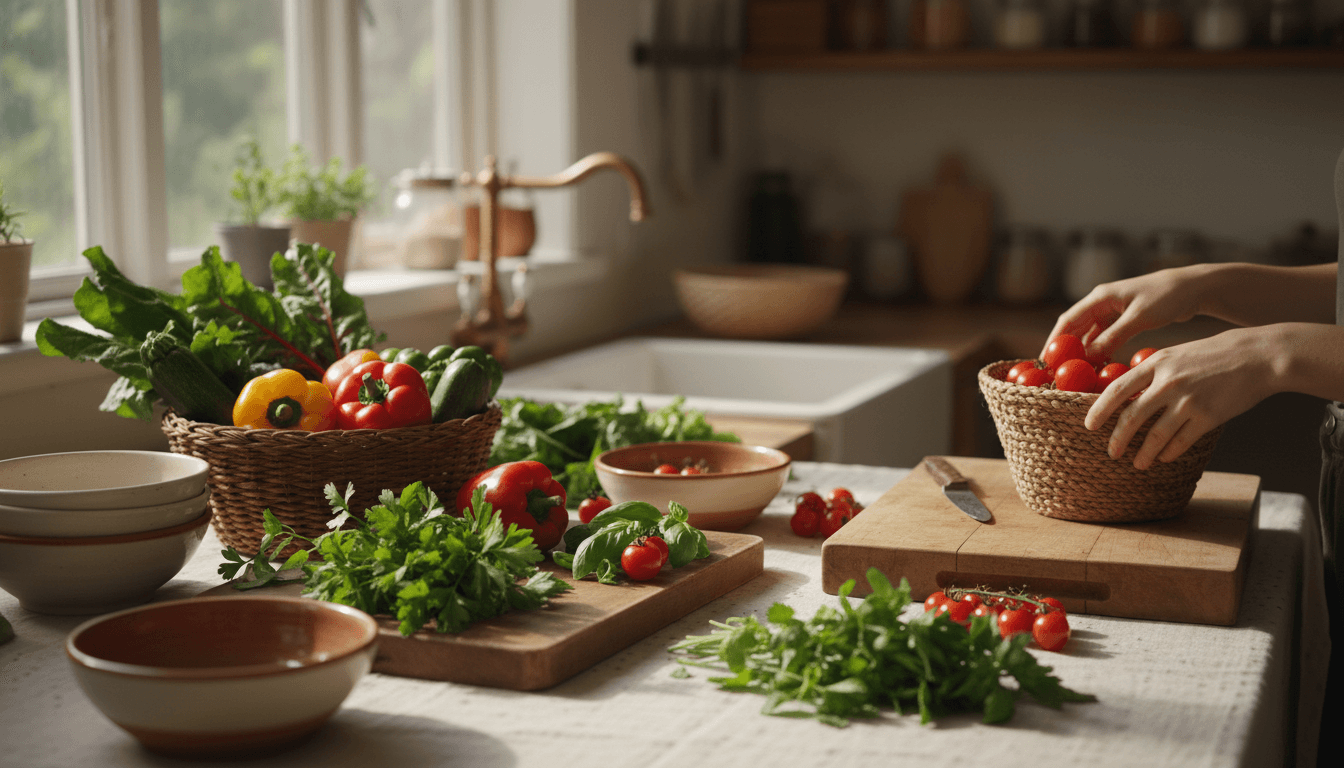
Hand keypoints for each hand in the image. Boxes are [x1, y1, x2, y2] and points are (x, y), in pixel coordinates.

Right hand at [1045, 267, 1210, 360]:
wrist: (1193, 288)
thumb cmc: (1167, 297)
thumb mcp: (1138, 318)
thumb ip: (1113, 336)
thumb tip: (1089, 356)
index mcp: (1100, 297)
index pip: (1068, 320)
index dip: (1054, 340)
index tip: (1045, 360)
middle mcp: (1102, 303)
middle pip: (1075, 328)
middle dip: (1065, 348)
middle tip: (1056, 370)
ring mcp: (1113, 311)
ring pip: (1090, 334)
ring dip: (1083, 351)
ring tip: (1076, 372)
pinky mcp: (1124, 319)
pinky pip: (1105, 337)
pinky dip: (1100, 350)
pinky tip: (1099, 365)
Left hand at [1085, 328, 1274, 469]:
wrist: (1257, 356)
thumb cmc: (1214, 354)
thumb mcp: (1177, 355)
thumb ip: (1152, 372)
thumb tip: (1128, 394)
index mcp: (1157, 363)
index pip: (1117, 390)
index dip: (1099, 410)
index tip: (1089, 425)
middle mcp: (1169, 383)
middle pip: (1132, 417)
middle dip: (1118, 439)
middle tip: (1111, 452)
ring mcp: (1189, 401)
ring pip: (1156, 436)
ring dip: (1143, 454)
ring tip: (1137, 464)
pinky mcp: (1209, 417)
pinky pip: (1181, 442)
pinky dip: (1169, 453)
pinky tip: (1163, 457)